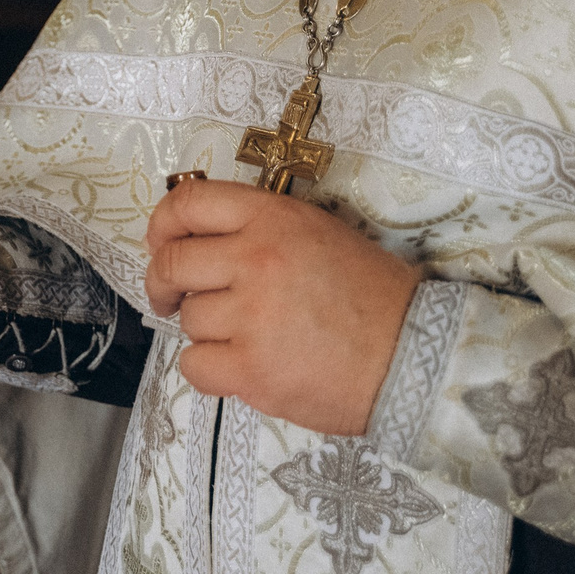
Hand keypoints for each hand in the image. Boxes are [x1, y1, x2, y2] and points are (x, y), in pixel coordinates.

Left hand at [145, 179, 421, 437]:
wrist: (414, 357)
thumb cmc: (372, 297)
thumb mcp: (319, 232)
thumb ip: (261, 228)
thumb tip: (201, 238)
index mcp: (272, 219)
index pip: (187, 204)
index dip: (161, 224)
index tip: (161, 243)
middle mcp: (256, 259)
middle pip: (173, 263)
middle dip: (165, 282)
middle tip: (173, 296)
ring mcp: (251, 316)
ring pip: (188, 318)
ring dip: (206, 329)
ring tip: (245, 334)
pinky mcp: (252, 369)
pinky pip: (194, 365)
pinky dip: (208, 369)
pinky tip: (238, 365)